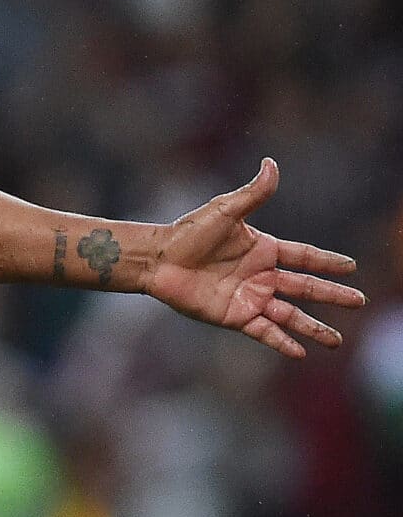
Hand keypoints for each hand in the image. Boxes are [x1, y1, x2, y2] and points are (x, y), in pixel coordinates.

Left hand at [144, 159, 365, 357]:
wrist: (158, 260)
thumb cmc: (188, 233)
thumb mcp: (225, 211)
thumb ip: (253, 193)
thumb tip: (271, 163)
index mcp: (262, 250)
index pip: (303, 257)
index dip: (326, 262)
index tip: (350, 267)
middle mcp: (260, 275)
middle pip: (305, 288)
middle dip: (332, 295)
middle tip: (359, 301)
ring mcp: (249, 297)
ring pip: (290, 315)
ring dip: (313, 328)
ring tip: (336, 342)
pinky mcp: (234, 316)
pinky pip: (264, 331)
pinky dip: (282, 342)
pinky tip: (300, 352)